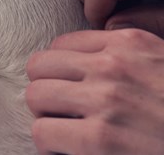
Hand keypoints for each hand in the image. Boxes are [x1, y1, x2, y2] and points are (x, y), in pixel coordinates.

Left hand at [26, 29, 163, 153]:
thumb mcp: (162, 66)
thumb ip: (133, 56)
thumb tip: (95, 55)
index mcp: (132, 44)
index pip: (63, 44)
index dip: (63, 71)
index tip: (73, 90)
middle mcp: (115, 66)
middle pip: (41, 66)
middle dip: (49, 91)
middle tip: (66, 113)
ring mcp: (106, 102)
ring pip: (36, 97)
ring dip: (48, 118)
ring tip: (68, 134)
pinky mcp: (100, 140)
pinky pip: (44, 133)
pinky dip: (52, 147)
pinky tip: (71, 153)